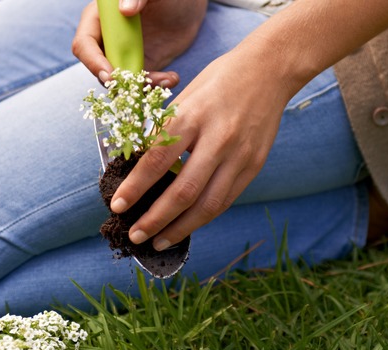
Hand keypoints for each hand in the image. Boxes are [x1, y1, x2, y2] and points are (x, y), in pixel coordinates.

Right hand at [72, 0, 206, 86]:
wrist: (186, 8)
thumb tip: (124, 10)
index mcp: (100, 18)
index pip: (84, 44)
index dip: (93, 62)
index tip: (110, 75)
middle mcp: (106, 40)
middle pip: (99, 69)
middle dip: (118, 82)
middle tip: (140, 84)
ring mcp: (122, 56)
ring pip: (120, 82)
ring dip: (141, 87)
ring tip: (167, 79)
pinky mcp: (139, 66)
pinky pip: (140, 84)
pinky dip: (155, 86)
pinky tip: (172, 78)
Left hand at [106, 0, 387, 250]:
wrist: (270, 69)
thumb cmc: (218, 80)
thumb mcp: (185, 97)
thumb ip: (166, 132)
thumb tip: (139, 168)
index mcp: (192, 116)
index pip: (157, 160)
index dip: (135, 188)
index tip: (118, 206)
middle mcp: (218, 138)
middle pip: (183, 192)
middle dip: (156, 219)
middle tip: (135, 236)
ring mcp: (240, 155)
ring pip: (208, 205)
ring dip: (180, 228)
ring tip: (158, 241)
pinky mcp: (254, 166)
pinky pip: (225, 200)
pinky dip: (203, 217)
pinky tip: (186, 226)